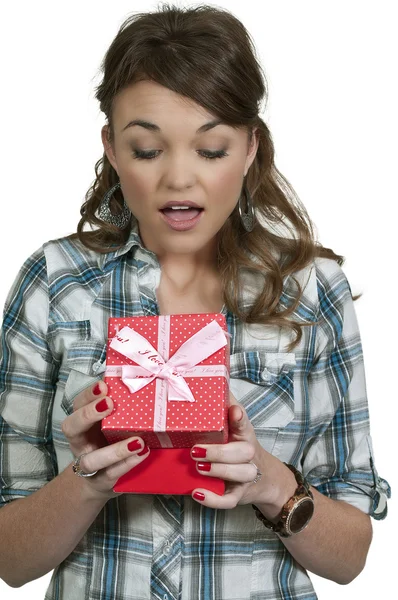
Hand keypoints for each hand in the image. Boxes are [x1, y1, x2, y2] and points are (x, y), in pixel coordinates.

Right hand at [61, 380, 149, 501]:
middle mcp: (80, 442)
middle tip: (109, 404)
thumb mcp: (108, 424)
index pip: (77, 404)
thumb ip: (118, 407)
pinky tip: (143, 454)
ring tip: (138, 441)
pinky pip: (113, 473)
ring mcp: (88, 464)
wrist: (98, 479)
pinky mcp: (102, 481)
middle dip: (88, 414)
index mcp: (81, 423)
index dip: (88, 395)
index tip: (103, 385)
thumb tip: (140, 379)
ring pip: (92, 459)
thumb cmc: (106, 442)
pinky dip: (128, 464)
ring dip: (115, 450)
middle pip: (72, 427)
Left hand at [190, 392, 293, 510]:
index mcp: (245, 434)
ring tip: (198, 468)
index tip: (233, 412)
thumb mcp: (236, 428)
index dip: (239, 418)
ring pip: (238, 475)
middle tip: (196, 450)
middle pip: (241, 453)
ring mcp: (246, 476)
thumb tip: (214, 380)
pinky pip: (229, 500)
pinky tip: (197, 493)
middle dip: (218, 452)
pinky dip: (213, 499)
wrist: (264, 478)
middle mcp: (249, 454)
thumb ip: (225, 408)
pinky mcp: (239, 494)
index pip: (244, 424)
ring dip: (218, 471)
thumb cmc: (240, 447)